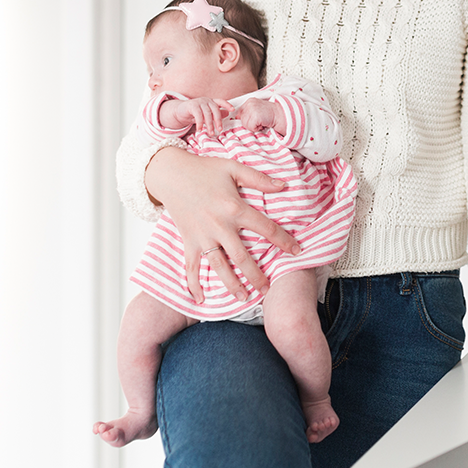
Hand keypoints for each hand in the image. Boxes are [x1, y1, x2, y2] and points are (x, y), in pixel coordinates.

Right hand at [144, 148, 300, 302]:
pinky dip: (193, 284)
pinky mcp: (188, 241)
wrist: (170, 172)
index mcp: (234, 208)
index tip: (297, 251)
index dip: (283, 240)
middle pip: (242, 256)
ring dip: (231, 284)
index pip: (265, 228)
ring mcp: (202, 236)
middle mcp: (219, 226)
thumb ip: (259, 178)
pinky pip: (191, 266)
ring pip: (219, 266)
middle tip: (267, 289)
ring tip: (244, 298)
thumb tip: (284, 185)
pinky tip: (200, 299)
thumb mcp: (233, 168)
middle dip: (256, 275)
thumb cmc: (204, 168)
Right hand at [160, 96, 232, 136]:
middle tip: (219, 129)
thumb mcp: (207, 114)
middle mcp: (206, 100)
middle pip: (215, 110)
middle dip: (218, 120)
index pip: (221, 101)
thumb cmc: (195, 113)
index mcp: (211, 102)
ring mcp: (199, 102)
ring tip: (210, 132)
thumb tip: (227, 114)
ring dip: (209, 124)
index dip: (227, 105)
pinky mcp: (192, 105)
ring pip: (207, 113)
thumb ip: (215, 114)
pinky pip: (198, 115)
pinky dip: (200, 123)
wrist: (180, 112)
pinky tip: (200, 129)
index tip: (232, 110)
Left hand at [234, 98, 285, 136]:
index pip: (240, 113)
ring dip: (254, 126)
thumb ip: (247, 112)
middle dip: (250, 123)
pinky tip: (263, 124)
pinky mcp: (255, 116)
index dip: (246, 118)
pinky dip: (257, 128)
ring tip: (262, 122)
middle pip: (242, 119)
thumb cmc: (269, 114)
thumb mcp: (257, 109)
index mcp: (249, 101)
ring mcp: (252, 109)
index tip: (255, 118)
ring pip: (245, 124)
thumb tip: (236, 117)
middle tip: (260, 120)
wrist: (280, 115)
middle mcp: (249, 104)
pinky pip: (251, 127)